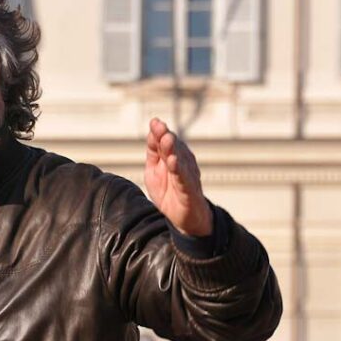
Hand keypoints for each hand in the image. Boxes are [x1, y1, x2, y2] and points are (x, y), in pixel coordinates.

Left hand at [144, 118, 212, 236]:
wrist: (184, 218)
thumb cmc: (169, 193)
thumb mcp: (154, 171)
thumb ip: (153, 153)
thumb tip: (151, 133)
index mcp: (171, 157)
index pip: (164, 141)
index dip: (159, 132)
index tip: (154, 122)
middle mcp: (182, 162)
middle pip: (174, 146)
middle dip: (166, 136)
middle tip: (160, 126)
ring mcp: (187, 175)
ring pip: (180, 159)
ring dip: (173, 149)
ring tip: (166, 139)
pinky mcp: (189, 189)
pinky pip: (184, 178)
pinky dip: (179, 169)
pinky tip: (173, 162)